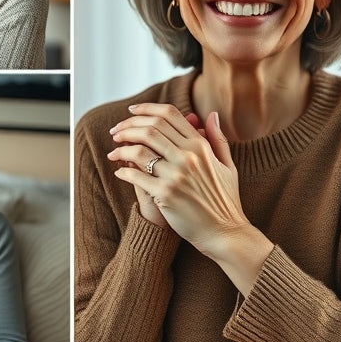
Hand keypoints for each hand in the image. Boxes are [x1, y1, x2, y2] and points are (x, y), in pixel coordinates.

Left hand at [109, 104, 273, 293]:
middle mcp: (188, 156)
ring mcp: (176, 175)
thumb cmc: (225, 200)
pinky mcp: (165, 194)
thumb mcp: (227, 165)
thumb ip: (217, 138)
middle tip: (115, 131)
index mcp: (201, 146)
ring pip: (139, 150)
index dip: (146, 109)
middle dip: (128, 126)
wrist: (225, 232)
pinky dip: (123, 171)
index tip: (131, 112)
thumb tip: (211, 114)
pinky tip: (119, 172)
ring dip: (121, 148)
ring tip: (113, 152)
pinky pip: (136, 176)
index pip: (169, 115)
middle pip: (150, 128)